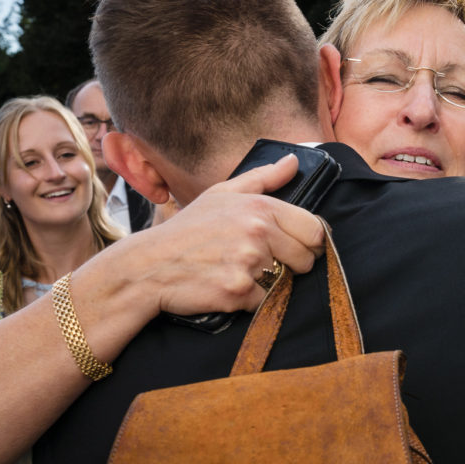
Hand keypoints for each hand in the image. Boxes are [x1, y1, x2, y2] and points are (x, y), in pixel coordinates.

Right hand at [87, 156, 326, 318]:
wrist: (149, 266)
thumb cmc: (187, 230)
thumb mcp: (221, 194)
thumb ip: (263, 178)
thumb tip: (293, 162)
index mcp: (260, 207)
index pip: (315, 230)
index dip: (308, 242)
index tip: (294, 247)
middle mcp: (258, 232)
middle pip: (306, 259)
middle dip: (292, 264)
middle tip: (262, 263)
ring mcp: (248, 263)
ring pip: (286, 281)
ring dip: (269, 282)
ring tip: (239, 271)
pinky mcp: (238, 291)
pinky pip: (265, 302)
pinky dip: (251, 300)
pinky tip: (228, 287)